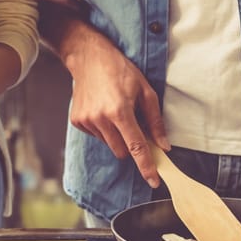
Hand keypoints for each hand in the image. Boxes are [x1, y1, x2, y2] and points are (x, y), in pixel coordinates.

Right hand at [65, 29, 168, 186]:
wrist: (89, 58)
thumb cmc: (121, 71)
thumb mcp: (145, 91)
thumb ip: (155, 121)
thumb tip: (163, 145)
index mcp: (120, 111)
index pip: (136, 147)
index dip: (146, 166)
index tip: (154, 181)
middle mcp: (101, 119)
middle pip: (121, 151)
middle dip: (130, 145)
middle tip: (133, 125)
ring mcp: (87, 121)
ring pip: (109, 145)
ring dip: (116, 136)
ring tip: (115, 112)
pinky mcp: (77, 121)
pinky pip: (97, 136)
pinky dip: (104, 129)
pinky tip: (102, 110)